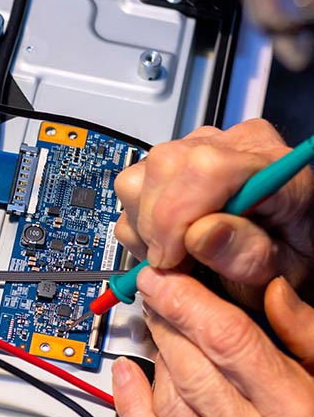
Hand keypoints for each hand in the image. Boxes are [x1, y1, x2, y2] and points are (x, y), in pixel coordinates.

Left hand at [112, 272, 313, 416]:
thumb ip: (308, 340)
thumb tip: (274, 292)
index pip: (226, 340)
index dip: (186, 300)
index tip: (164, 277)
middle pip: (190, 364)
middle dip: (167, 320)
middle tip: (158, 292)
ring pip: (167, 397)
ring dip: (158, 355)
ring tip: (162, 330)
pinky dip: (131, 401)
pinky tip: (127, 372)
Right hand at [113, 118, 313, 306]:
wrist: (280, 250)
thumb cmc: (287, 257)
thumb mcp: (283, 270)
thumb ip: (249, 255)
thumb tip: (202, 235)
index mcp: (271, 165)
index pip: (207, 169)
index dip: (177, 216)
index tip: (170, 258)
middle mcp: (230, 146)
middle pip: (165, 167)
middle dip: (157, 226)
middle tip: (175, 265)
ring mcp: (193, 150)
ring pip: (138, 178)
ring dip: (144, 228)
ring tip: (175, 255)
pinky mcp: (167, 166)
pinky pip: (129, 189)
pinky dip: (138, 226)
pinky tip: (167, 243)